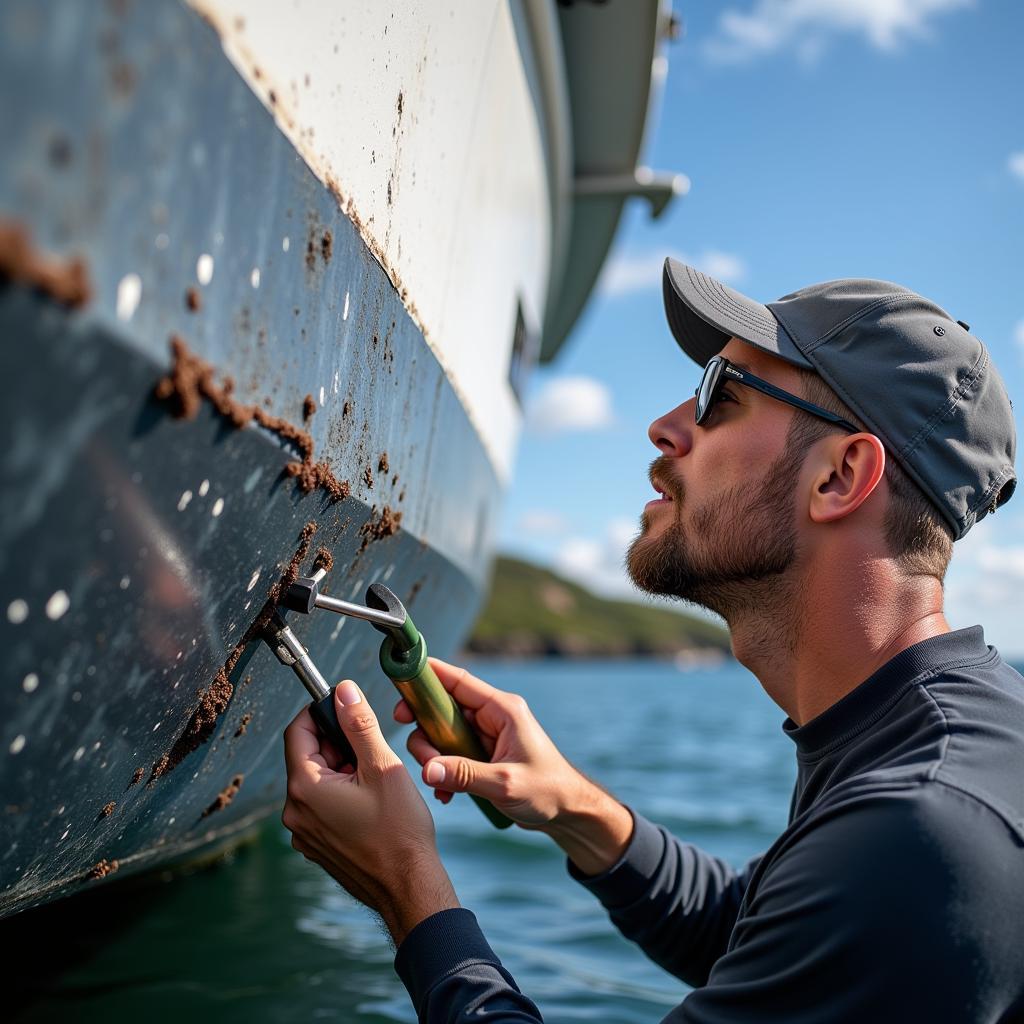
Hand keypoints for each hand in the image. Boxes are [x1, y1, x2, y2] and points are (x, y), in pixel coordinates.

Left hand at [282, 680, 458, 945]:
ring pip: (316, 781)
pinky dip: (342, 793)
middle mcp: (295, 811)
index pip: (298, 730)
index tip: (347, 707)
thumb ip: (359, 725)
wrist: (409, 887)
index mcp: (305, 788)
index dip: (321, 712)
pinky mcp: (317, 845)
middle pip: (307, 755)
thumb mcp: (383, 767)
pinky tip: (371, 802)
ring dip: (341, 769)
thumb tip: (343, 691)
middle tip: (372, 748)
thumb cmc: (400, 830)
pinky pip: (321, 806)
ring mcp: (304, 832)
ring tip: (376, 778)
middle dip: (337, 743)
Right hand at [396, 659, 633, 874]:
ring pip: (443, 733)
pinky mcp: (484, 755)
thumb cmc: (548, 791)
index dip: (427, 676)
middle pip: (443, 707)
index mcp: (503, 709)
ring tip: (438, 784)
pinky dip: (443, 771)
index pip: (458, 681)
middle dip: (423, 728)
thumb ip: (464, 775)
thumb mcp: (504, 783)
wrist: (568, 813)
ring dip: (433, 756)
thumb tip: (426, 769)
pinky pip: (451, 754)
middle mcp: (493, 716)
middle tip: (417, 752)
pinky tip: (447, 795)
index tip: (400, 680)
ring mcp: (487, 735)